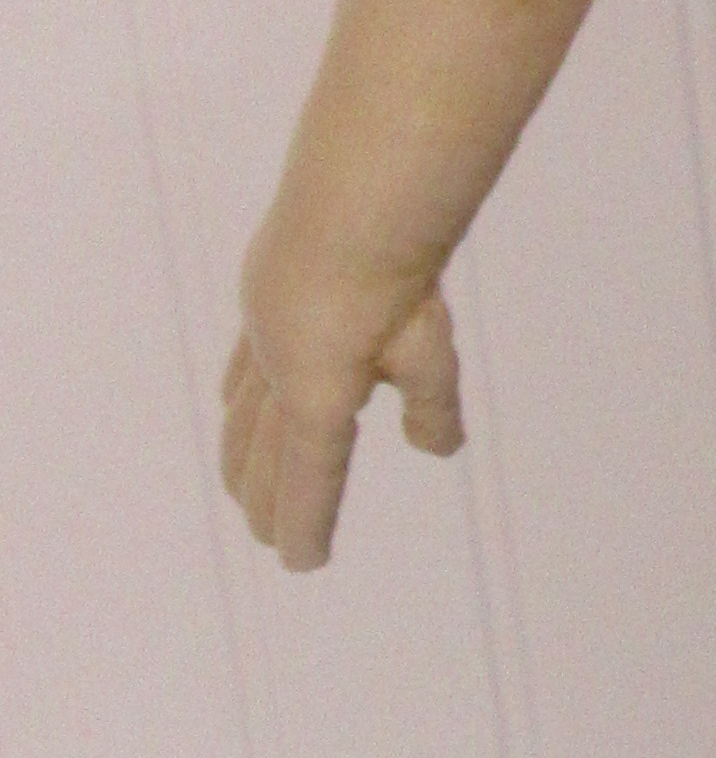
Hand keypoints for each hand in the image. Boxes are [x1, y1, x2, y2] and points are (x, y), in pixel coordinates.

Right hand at [219, 277, 463, 572]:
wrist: (353, 194)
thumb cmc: (396, 277)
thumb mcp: (428, 347)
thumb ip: (431, 404)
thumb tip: (437, 449)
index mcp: (316, 397)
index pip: (311, 479)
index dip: (307, 525)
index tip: (304, 564)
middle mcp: (277, 372)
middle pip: (265, 457)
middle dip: (268, 502)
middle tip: (270, 537)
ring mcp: (262, 334)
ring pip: (243, 415)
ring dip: (243, 459)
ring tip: (242, 491)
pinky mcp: (262, 298)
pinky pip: (243, 366)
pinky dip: (239, 399)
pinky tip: (235, 402)